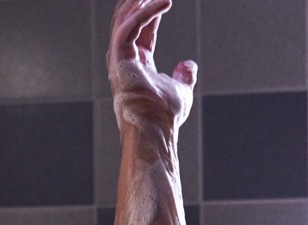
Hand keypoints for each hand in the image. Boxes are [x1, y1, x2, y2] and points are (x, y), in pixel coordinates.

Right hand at [107, 0, 197, 132]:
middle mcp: (123, 60)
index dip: (151, 13)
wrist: (155, 129)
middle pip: (125, 21)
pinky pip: (130, 26)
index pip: (140, 31)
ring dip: (137, 1)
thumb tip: (189, 64)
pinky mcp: (119, 59)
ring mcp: (118, 59)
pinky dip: (146, 12)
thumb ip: (184, 76)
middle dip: (136, 1)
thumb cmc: (165, 116)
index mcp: (134, 65)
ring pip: (123, 19)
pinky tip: (164, 1)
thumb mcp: (181, 90)